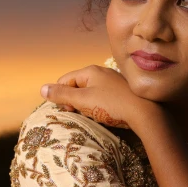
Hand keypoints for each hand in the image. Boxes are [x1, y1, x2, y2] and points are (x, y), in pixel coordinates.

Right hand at [40, 64, 162, 133]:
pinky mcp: (122, 91)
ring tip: (95, 115)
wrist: (145, 114)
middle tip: (81, 114)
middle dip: (74, 101)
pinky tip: (106, 114)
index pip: (64, 80)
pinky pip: (102, 96)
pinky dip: (99, 105)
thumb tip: (42, 89)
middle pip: (77, 86)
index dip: (62, 96)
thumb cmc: (112, 106)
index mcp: (90, 71)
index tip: (68, 110)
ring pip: (90, 92)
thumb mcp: (83, 101)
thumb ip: (62, 94)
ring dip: (87, 105)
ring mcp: (113, 81)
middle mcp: (101, 72)